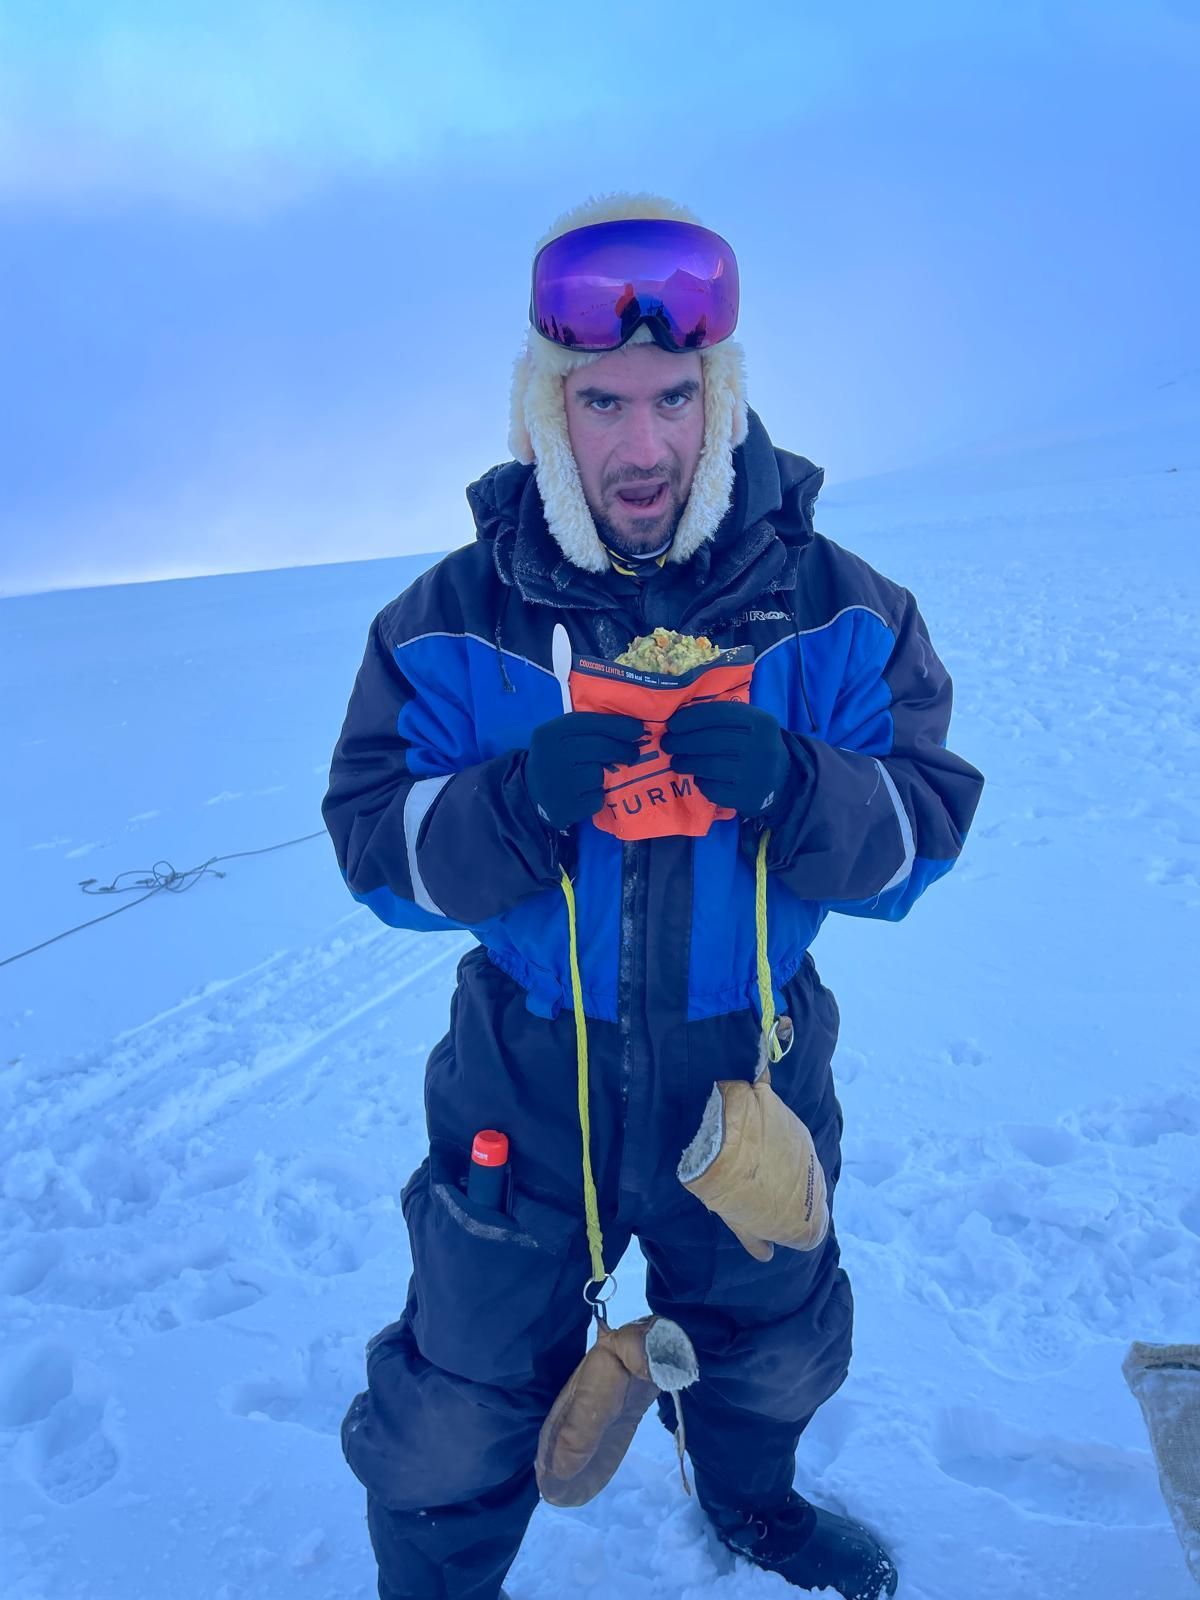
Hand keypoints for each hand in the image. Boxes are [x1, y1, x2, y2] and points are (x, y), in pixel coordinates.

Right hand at [525, 711, 645, 829]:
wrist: (532, 793)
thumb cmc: (557, 759)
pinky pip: (596, 798)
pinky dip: (598, 796)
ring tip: (596, 776)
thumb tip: (633, 729)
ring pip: (599, 774)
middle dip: (624, 749)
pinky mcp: (565, 807)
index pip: (590, 722)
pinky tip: (586, 793)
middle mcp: (551, 756)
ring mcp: (557, 783)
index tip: (638, 730)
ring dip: (605, 775)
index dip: (618, 725)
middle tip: (634, 753)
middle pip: (600, 748)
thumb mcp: (561, 736)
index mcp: (550, 733)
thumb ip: (589, 729)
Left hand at [661, 701, 794, 819]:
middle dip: (681, 742)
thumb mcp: (751, 724)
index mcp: (760, 722)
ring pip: (708, 765)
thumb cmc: (756, 746)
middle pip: (710, 741)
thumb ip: (723, 718)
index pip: (718, 715)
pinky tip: (698, 777)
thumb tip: (679, 720)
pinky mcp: (746, 796)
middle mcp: (759, 745)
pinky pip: (712, 788)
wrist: (783, 781)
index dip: (690, 719)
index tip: (672, 724)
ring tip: (676, 761)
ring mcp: (753, 773)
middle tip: (667, 744)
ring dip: (685, 762)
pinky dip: (701, 782)